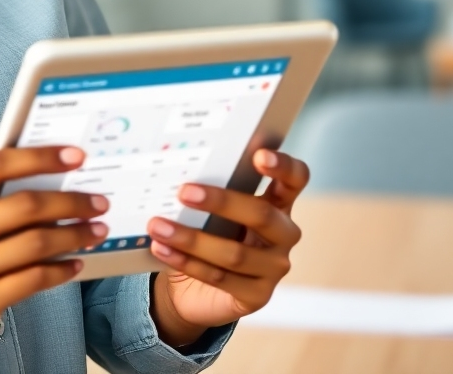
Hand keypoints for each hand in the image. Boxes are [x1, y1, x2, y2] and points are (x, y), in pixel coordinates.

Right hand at [0, 146, 108, 373]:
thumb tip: (44, 174)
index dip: (37, 156)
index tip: (74, 156)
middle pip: (23, 205)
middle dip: (69, 201)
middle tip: (97, 201)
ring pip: (34, 243)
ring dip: (74, 235)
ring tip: (95, 230)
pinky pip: (33, 279)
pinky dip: (61, 270)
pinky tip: (75, 263)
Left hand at [147, 149, 308, 348]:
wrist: (195, 286)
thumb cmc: (207, 232)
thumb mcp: (211, 208)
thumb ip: (208, 189)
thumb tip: (176, 170)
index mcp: (277, 202)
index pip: (294, 179)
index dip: (283, 166)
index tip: (258, 156)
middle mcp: (283, 234)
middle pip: (262, 215)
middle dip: (221, 201)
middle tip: (184, 192)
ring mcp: (274, 268)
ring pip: (234, 253)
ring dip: (191, 238)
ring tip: (158, 226)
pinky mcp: (257, 296)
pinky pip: (220, 278)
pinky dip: (186, 262)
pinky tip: (162, 249)